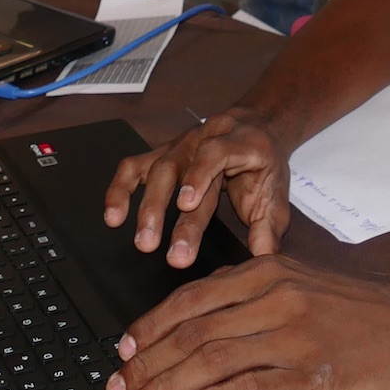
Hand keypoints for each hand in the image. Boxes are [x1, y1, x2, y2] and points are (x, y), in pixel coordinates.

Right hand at [103, 110, 290, 267]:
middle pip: (177, 168)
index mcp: (239, 143)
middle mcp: (205, 138)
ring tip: (140, 241)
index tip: (187, 205)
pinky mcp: (163, 152)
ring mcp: (181, 144)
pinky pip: (134, 167)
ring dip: (145, 206)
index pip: (215, 154)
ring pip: (155, 169)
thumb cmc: (264, 165)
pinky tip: (113, 217)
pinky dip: (120, 190)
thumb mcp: (276, 193)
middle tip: (153, 246)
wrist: (257, 128)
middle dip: (162, 208)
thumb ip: (269, 228)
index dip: (199, 176)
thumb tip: (263, 261)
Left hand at [105, 255, 389, 389]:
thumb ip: (248, 293)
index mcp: (264, 272)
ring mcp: (289, 337)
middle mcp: (272, 298)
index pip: (189, 299)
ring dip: (166, 388)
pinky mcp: (308, 375)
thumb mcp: (298, 279)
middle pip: (191, 331)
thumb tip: (196, 318)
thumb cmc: (356, 305)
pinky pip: (247, 388)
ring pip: (210, 360)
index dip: (149, 327)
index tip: (123, 351)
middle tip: (118, 388)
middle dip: (147, 363)